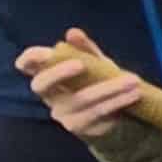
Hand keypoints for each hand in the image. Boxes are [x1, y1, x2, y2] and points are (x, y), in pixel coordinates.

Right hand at [19, 35, 144, 140]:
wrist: (115, 115)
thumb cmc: (97, 82)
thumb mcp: (94, 64)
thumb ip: (85, 49)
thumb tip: (73, 32)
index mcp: (48, 75)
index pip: (28, 66)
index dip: (29, 60)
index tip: (40, 54)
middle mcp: (49, 96)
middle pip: (42, 85)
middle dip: (59, 73)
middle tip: (81, 63)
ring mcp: (62, 114)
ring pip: (81, 100)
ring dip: (109, 89)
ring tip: (133, 80)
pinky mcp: (79, 128)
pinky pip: (98, 113)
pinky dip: (117, 102)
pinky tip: (133, 95)